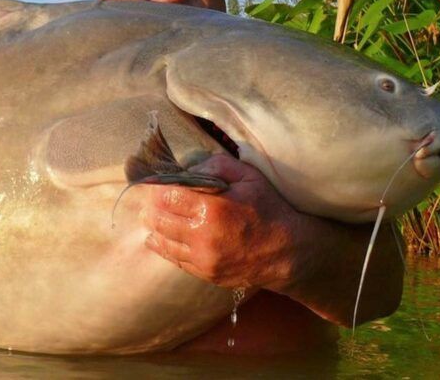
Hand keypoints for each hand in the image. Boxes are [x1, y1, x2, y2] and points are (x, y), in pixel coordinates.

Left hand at [142, 154, 305, 291]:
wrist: (289, 252)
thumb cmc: (269, 209)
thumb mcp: (249, 177)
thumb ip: (217, 165)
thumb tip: (189, 168)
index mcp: (213, 208)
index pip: (168, 195)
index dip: (157, 187)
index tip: (155, 183)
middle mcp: (203, 235)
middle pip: (159, 218)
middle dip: (152, 207)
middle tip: (150, 200)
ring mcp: (203, 258)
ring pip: (163, 241)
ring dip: (154, 227)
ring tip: (150, 218)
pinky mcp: (206, 273)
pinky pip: (175, 259)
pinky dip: (164, 247)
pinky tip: (157, 239)